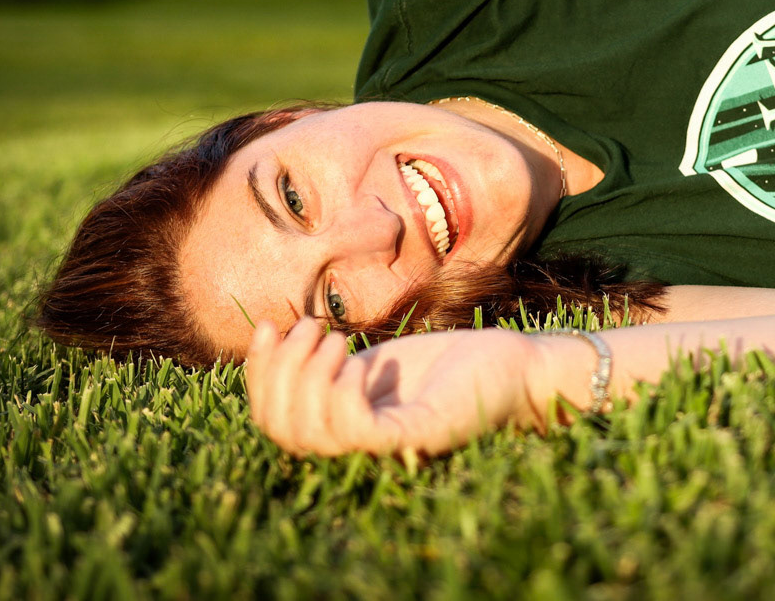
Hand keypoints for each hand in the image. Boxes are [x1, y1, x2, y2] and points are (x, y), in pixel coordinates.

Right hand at [245, 318, 541, 458]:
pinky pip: (357, 432)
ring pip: (311, 435)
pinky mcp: (417, 438)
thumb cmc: (447, 364)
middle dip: (279, 372)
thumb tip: (270, 334)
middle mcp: (358, 451)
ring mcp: (387, 449)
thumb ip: (324, 365)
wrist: (514, 366)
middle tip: (312, 327)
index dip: (260, 375)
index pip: (274, 420)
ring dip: (308, 377)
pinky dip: (342, 394)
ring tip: (337, 338)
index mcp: (342, 432)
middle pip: (282, 431)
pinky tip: (360, 364)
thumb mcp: (372, 360)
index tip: (269, 324)